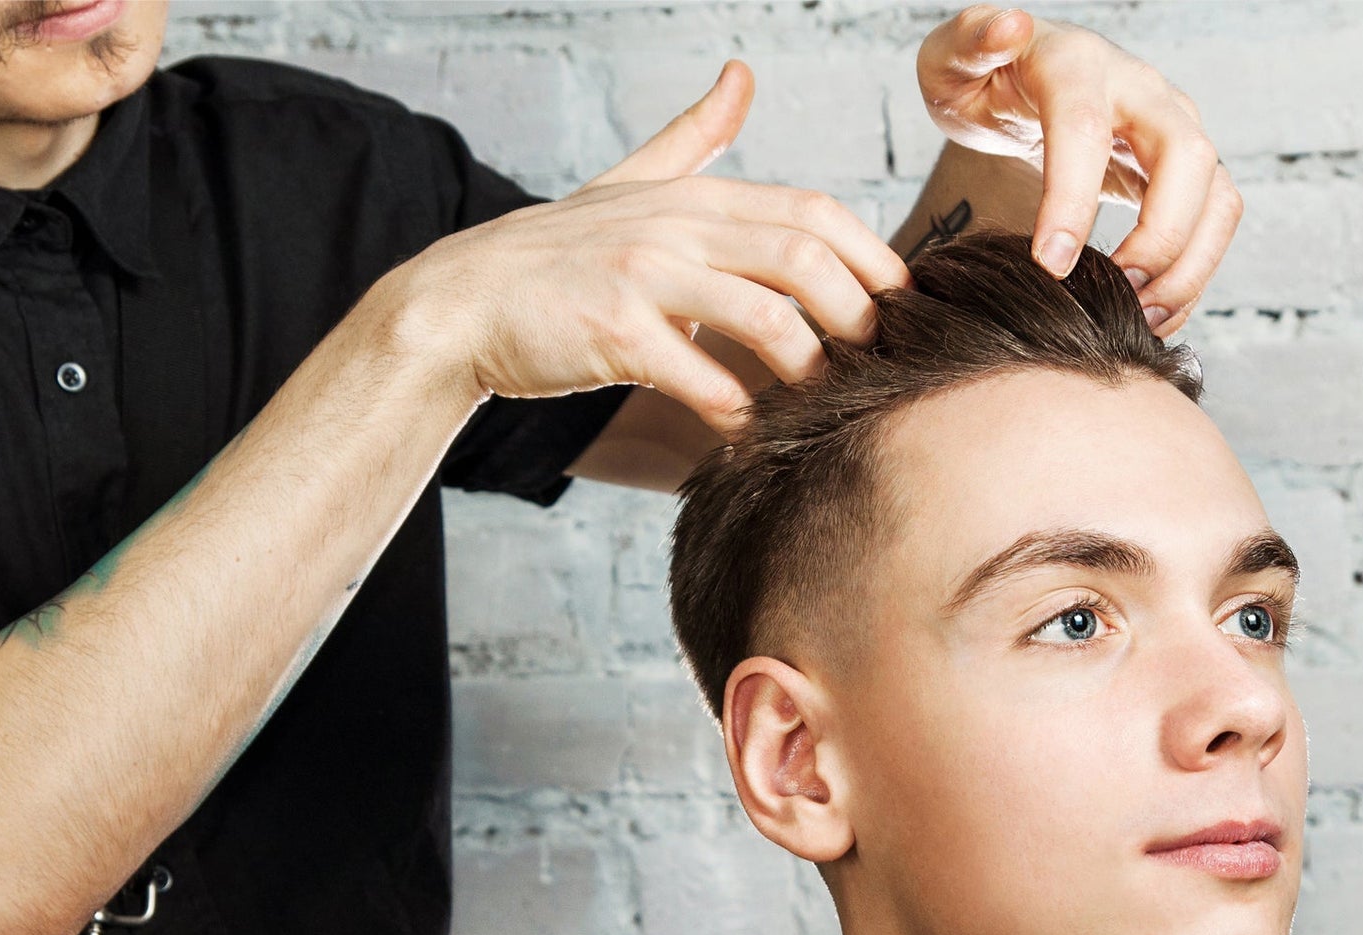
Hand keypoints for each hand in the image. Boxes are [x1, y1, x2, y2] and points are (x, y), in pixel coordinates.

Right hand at [395, 63, 909, 435]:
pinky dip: (737, 409)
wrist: (461, 301)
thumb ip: (693, 136)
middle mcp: (675, 226)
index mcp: (693, 196)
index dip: (872, 257)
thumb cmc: (554, 255)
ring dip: (809, 366)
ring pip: (766, 316)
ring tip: (821, 400)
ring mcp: (644, 277)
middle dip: (857, 314)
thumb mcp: (628, 181)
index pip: (812, 210)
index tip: (902, 305)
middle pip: (804, 257)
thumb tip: (741, 75)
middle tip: (875, 363)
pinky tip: (749, 431)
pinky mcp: (614, 334)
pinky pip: (701, 377)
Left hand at [917, 6, 1240, 336]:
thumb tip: (1009, 26)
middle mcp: (1141, 91)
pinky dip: (1192, 274)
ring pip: (1216, 194)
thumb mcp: (954, 57)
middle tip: (1113, 296)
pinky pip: (1212, 222)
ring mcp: (1171, 129)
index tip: (1051, 265)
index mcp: (1077, 65)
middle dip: (1159, 236)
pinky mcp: (1182, 170)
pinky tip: (1149, 315)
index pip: (1086, 130)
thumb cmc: (983, 76)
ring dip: (1188, 265)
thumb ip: (969, 41)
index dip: (1073, 201)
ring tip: (1139, 321)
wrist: (1022, 81)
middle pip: (1186, 157)